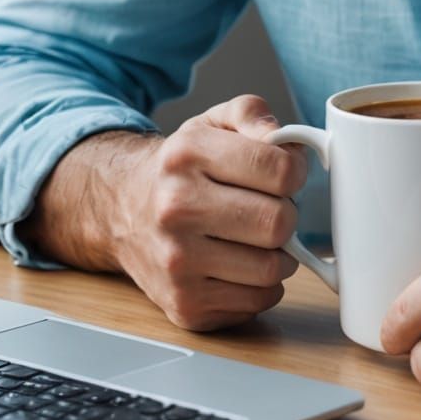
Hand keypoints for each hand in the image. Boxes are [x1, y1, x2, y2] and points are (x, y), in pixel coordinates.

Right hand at [113, 95, 306, 331]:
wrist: (124, 209)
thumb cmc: (182, 167)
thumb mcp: (212, 122)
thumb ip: (253, 114)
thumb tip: (287, 141)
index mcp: (188, 155)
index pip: (278, 169)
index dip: (296, 171)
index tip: (288, 174)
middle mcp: (176, 209)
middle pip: (277, 223)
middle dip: (288, 214)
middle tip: (272, 207)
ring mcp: (177, 262)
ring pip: (271, 269)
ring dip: (279, 253)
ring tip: (257, 236)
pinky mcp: (184, 305)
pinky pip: (257, 301)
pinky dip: (262, 284)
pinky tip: (242, 263)